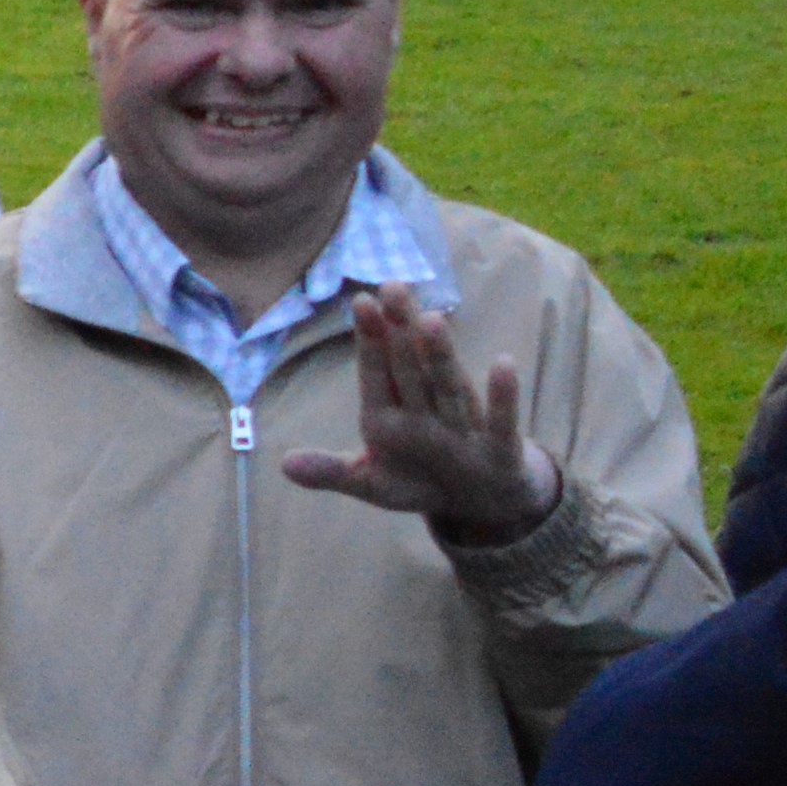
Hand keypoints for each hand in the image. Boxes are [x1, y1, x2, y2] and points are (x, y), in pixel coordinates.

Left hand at [278, 285, 559, 540]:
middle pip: (412, 366)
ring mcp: (463, 426)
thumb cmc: (421, 479)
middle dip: (401, 330)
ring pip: (449, 386)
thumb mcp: (372, 481)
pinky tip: (503, 363)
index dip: (371, 339)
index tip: (360, 301)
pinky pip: (502, 420)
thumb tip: (282, 466)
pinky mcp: (499, 446)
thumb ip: (332, 471)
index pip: (378, 372)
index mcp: (391, 414)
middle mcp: (427, 411)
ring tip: (430, 318)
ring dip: (441, 354)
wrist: (482, 500)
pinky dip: (502, 396)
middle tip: (392, 285)